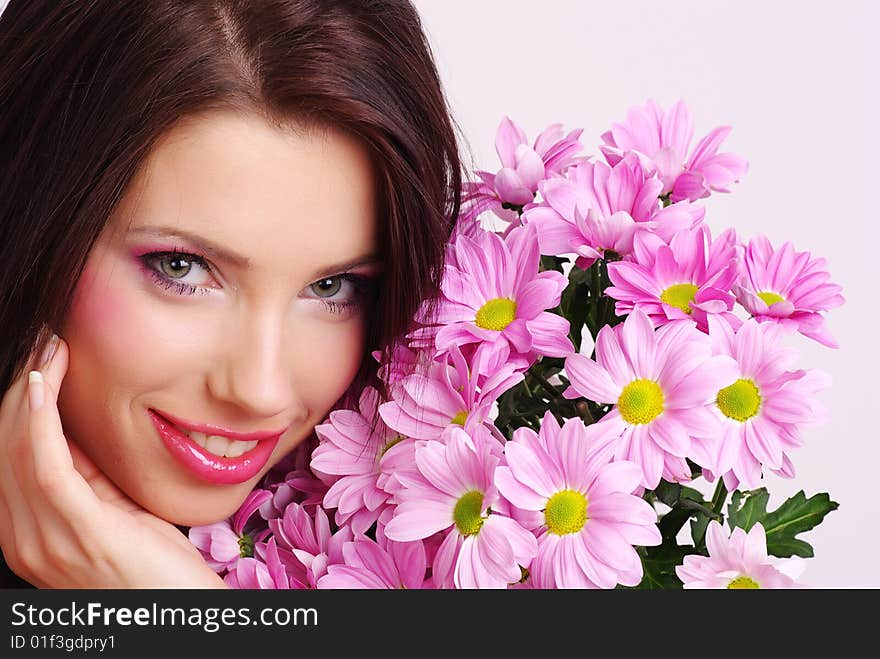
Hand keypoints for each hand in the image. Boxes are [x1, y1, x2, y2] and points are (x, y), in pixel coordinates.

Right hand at [0, 332, 227, 587]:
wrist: (179, 617)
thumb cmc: (155, 567)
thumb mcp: (114, 512)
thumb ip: (88, 479)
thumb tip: (73, 429)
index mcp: (30, 531)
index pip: (11, 454)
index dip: (22, 402)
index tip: (43, 358)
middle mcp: (24, 538)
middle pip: (7, 446)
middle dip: (24, 387)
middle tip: (44, 340)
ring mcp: (44, 540)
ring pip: (18, 448)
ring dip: (32, 391)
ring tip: (48, 348)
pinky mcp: (75, 532)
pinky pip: (44, 465)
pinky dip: (39, 419)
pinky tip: (46, 383)